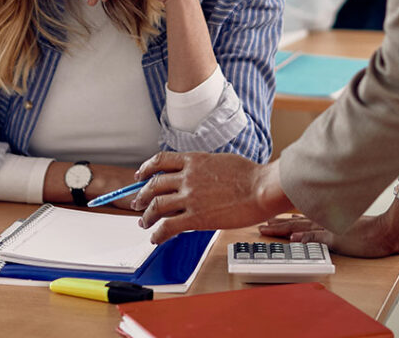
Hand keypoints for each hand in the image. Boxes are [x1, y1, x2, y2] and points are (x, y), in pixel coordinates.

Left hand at [131, 151, 292, 243]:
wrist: (261, 188)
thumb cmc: (249, 175)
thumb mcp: (221, 161)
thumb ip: (203, 167)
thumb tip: (198, 175)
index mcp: (194, 160)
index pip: (160, 161)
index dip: (146, 168)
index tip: (140, 175)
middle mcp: (187, 177)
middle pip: (154, 185)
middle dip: (142, 196)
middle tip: (137, 204)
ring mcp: (190, 197)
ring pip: (157, 206)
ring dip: (146, 217)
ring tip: (144, 223)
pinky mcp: (196, 217)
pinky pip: (168, 227)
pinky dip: (158, 234)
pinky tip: (156, 238)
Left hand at [260, 200, 398, 257]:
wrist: (387, 231)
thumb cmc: (372, 229)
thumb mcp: (348, 223)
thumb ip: (333, 224)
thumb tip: (318, 228)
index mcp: (327, 219)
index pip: (300, 217)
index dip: (283, 219)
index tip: (269, 219)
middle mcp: (326, 222)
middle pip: (296, 221)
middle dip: (277, 224)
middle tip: (260, 226)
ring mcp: (330, 230)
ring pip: (301, 227)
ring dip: (283, 229)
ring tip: (267, 230)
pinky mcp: (337, 238)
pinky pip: (318, 237)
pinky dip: (305, 237)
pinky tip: (294, 238)